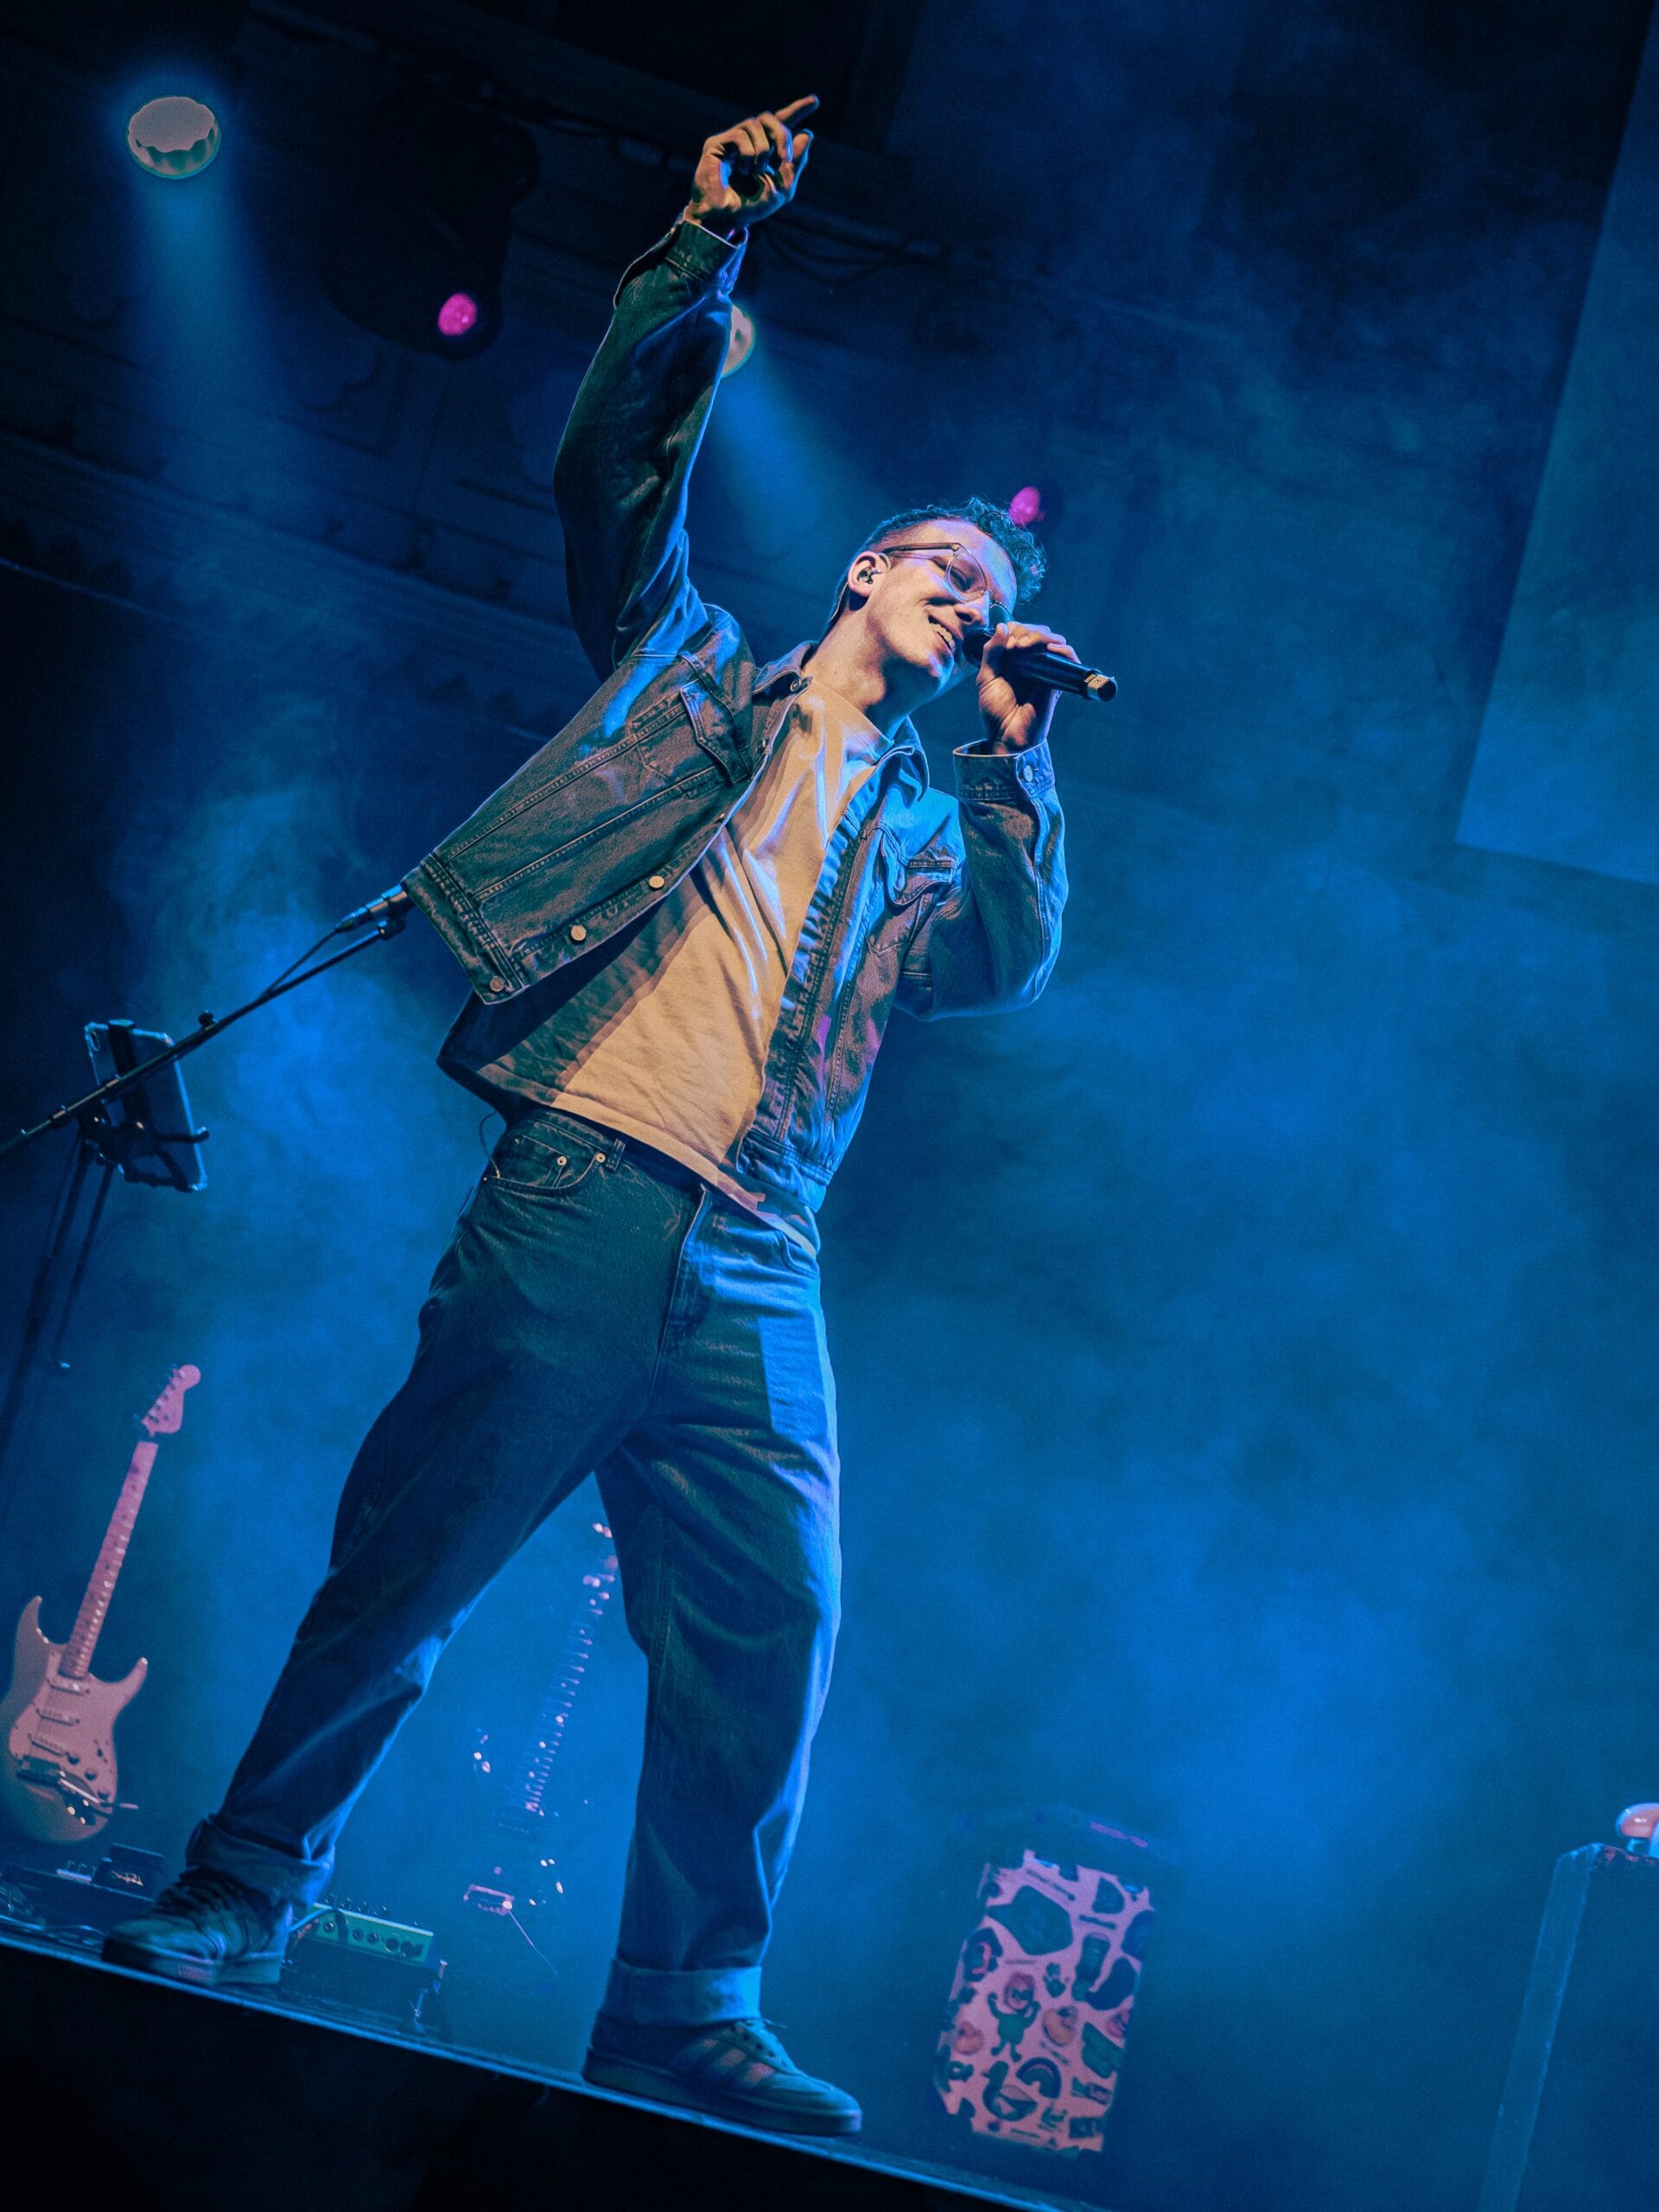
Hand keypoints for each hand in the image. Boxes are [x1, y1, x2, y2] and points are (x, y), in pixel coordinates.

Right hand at [685, 95, 816, 233]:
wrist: (726, 218)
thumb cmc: (751, 207)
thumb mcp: (782, 188)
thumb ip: (795, 163)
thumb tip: (807, 134)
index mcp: (764, 150)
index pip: (781, 123)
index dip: (797, 110)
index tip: (815, 101)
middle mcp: (747, 141)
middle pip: (769, 118)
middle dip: (782, 134)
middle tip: (785, 157)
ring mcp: (731, 141)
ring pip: (755, 124)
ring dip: (763, 150)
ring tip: (756, 172)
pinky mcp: (716, 143)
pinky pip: (740, 135)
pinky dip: (748, 154)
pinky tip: (742, 171)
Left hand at [975, 623, 1078, 751]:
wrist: (1006, 735)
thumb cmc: (995, 712)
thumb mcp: (986, 678)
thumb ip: (992, 652)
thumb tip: (1003, 626)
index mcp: (1014, 659)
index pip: (1020, 630)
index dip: (1014, 630)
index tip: (1005, 645)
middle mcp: (1031, 662)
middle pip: (1038, 631)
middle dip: (1025, 631)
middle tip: (1013, 647)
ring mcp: (1046, 670)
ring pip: (1052, 640)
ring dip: (1039, 636)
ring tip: (1023, 647)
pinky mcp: (1057, 681)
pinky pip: (1068, 658)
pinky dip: (1062, 649)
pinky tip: (1049, 649)